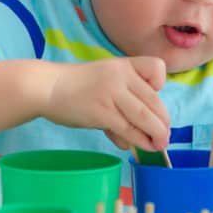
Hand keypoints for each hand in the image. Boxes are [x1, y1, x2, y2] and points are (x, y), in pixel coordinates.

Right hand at [44, 56, 170, 152]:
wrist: (46, 86)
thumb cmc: (73, 86)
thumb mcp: (102, 83)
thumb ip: (120, 106)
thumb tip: (131, 141)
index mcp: (123, 65)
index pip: (156, 69)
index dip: (160, 85)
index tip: (153, 96)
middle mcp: (120, 76)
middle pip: (154, 101)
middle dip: (163, 122)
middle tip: (165, 136)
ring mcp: (111, 94)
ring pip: (145, 117)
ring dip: (157, 135)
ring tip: (159, 145)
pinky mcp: (102, 112)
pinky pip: (128, 129)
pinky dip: (139, 141)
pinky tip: (140, 147)